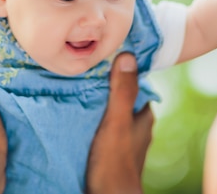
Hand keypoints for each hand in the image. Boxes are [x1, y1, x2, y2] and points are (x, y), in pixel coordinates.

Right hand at [86, 53, 152, 193]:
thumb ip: (122, 91)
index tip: (100, 60)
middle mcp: (136, 128)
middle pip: (119, 99)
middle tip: (81, 75)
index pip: (133, 85)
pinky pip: (100, 128)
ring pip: (109, 114)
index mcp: (143, 117)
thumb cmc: (114, 161)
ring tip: (74, 92)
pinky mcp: (110, 151)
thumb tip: (128, 55)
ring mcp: (124, 141)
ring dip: (95, 105)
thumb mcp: (117, 122)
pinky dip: (90, 121)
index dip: (119, 71)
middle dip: (103, 88)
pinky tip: (75, 117)